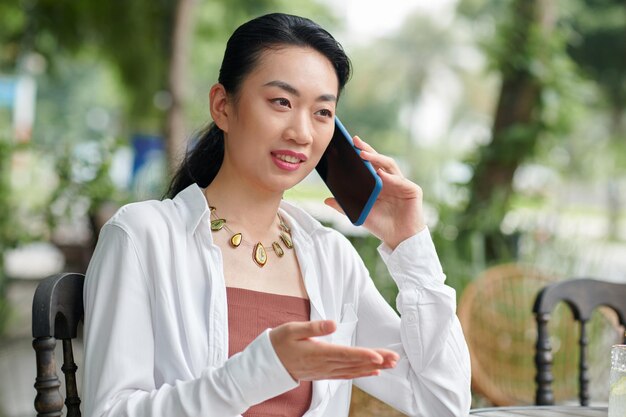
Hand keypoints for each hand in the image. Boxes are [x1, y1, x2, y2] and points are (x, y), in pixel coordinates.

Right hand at [269, 320, 398, 380]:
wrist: (268, 363)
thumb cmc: (280, 342)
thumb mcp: (292, 330)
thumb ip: (313, 328)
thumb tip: (332, 324)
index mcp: (318, 353)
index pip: (345, 354)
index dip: (363, 355)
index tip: (379, 356)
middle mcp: (324, 365)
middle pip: (355, 363)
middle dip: (376, 360)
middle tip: (395, 358)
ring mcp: (326, 371)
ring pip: (354, 370)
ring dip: (373, 366)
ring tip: (391, 363)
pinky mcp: (325, 373)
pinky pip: (347, 375)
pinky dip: (361, 373)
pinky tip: (374, 371)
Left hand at [325, 136, 425, 248]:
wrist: (399, 240)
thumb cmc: (381, 226)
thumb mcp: (360, 213)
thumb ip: (344, 206)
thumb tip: (326, 200)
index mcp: (379, 183)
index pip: (369, 165)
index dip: (360, 154)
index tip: (348, 145)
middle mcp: (391, 180)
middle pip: (379, 161)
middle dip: (367, 150)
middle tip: (355, 142)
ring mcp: (402, 184)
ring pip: (389, 166)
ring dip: (376, 159)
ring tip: (363, 154)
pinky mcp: (412, 190)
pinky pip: (400, 181)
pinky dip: (390, 177)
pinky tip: (381, 174)